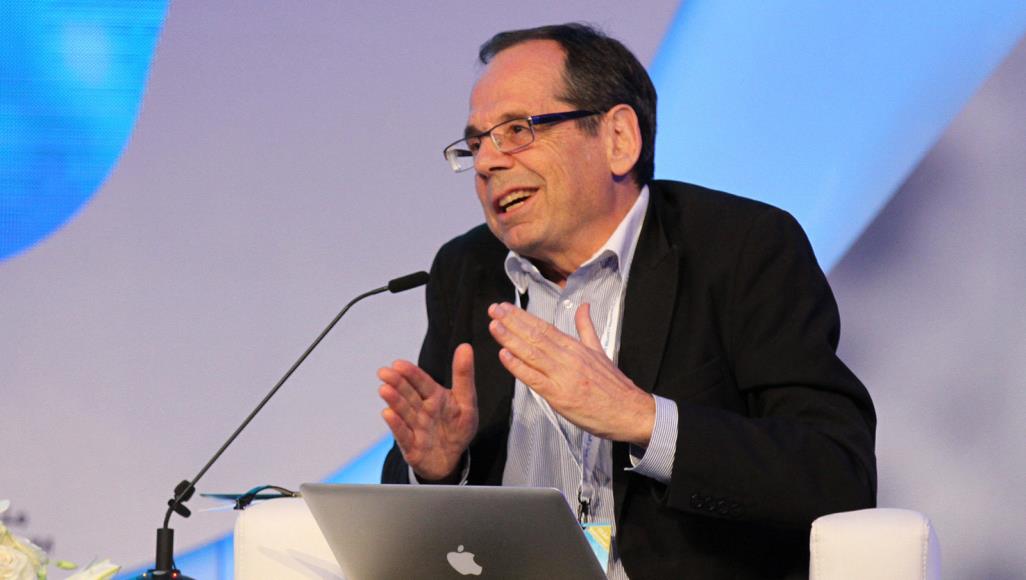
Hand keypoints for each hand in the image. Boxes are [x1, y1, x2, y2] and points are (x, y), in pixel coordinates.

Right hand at [378, 343, 478, 480]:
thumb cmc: (457, 427)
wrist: (451, 459)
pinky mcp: (411, 446)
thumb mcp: (466, 401)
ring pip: (404, 412)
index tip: (399, 363)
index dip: (411, 373)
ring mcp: (415, 427)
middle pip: (408, 394)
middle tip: (384, 372)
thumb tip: (465, 346)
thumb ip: (464, 375)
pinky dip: (396, 425)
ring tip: (384, 390)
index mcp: (435, 397)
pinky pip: (403, 435)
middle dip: (397, 383)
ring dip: (394, 401)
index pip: (422, 382)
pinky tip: (388, 414)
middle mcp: (421, 410)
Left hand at [487, 302, 654, 445]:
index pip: (545, 327)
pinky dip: (518, 366)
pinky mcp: (560, 396)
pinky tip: (504, 355)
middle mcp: (568, 358)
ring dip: (511, 338)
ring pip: (532, 353)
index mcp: (576, 347)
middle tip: (493, 309)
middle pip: (535, 336)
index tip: (506, 307)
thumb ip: (586, 329)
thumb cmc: (614, 386)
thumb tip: (584, 306)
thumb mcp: (600, 351)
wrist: (630, 411)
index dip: (523, 316)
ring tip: (494, 326)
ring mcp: (563, 376)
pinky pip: (535, 378)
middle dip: (512, 322)